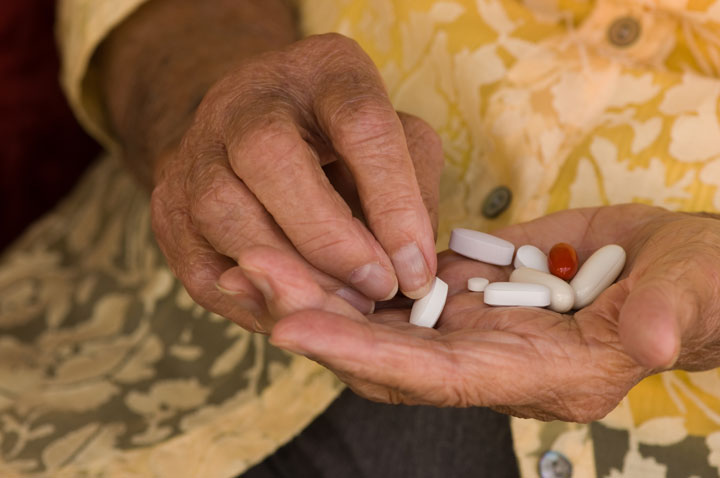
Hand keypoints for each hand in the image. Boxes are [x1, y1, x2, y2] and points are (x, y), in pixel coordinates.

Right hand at [150, 33, 442, 332]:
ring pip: (223, 212)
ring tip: (342, 305)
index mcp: (321, 70)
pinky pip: (203, 264)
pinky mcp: (168, 204)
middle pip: (270, 157)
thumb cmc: (343, 144)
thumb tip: (411, 270)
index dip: (392, 202)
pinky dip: (255, 299)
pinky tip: (298, 308)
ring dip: (289, 275)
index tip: (415, 269)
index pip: (360, 122)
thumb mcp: (397, 144)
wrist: (254, 134)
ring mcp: (196, 149)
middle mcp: (246, 99)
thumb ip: (412, 195)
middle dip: (327, 238)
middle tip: (376, 288)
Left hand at [247, 204, 719, 421]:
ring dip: (321, 292)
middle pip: (389, 353)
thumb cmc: (703, 285)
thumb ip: (672, 313)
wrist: (688, 271)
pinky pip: (398, 288)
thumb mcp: (697, 291)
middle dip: (319, 320)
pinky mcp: (470, 292)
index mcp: (545, 376)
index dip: (365, 353)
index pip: (438, 376)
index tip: (292, 325)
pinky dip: (352, 269)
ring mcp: (477, 328)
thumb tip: (654, 340)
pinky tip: (307, 240)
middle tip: (250, 277)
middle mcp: (496, 363)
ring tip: (256, 256)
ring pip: (382, 321)